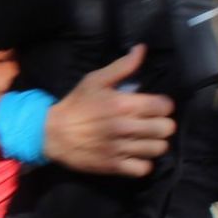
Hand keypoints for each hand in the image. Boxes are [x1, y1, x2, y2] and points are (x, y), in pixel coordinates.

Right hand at [42, 45, 176, 176]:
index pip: (164, 106)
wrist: (51, 133)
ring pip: (158, 149)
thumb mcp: (95, 80)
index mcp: (123, 104)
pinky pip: (144, 169)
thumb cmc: (76, 105)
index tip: (153, 106)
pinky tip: (136, 155)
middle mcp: (125, 127)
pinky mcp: (114, 166)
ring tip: (144, 140)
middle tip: (151, 123)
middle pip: (166, 128)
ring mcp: (120, 148)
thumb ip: (122, 66)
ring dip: (154, 144)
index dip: (162, 105)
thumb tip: (142, 49)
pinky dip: (143, 163)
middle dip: (161, 124)